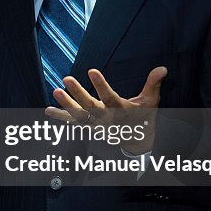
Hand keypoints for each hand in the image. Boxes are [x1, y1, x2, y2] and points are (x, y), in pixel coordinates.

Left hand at [46, 67, 166, 154]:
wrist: (138, 142)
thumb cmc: (144, 117)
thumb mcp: (150, 101)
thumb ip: (153, 84)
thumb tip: (162, 68)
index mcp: (121, 111)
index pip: (109, 97)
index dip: (100, 84)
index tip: (91, 71)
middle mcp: (106, 118)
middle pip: (90, 106)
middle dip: (77, 93)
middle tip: (66, 79)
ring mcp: (96, 124)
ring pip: (79, 115)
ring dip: (66, 104)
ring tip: (55, 92)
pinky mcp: (90, 128)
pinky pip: (73, 123)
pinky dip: (61, 117)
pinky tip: (49, 110)